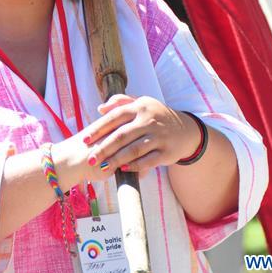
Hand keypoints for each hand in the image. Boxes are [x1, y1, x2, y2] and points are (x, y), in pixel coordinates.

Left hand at [81, 94, 201, 178]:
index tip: (85, 140)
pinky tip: (123, 170)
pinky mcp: (167, 152)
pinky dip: (135, 166)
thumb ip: (121, 102)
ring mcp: (159, 136)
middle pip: (122, 135)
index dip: (99, 128)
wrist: (186, 130)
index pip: (115, 117)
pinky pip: (148, 160)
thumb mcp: (142, 103)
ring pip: (134, 149)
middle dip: (104, 148)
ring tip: (103, 167)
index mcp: (140, 106)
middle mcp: (149, 120)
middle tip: (90, 158)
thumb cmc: (156, 116)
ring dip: (117, 159)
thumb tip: (100, 109)